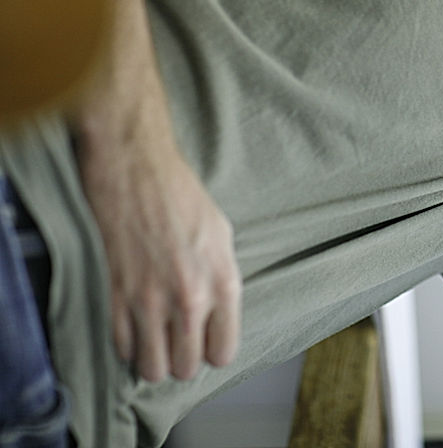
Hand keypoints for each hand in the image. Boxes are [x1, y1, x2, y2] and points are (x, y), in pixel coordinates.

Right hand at [73, 102, 241, 382]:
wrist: (137, 174)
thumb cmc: (183, 199)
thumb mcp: (223, 236)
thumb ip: (223, 281)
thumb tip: (219, 314)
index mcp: (223, 284)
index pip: (223, 352)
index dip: (213, 351)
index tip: (206, 341)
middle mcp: (188, 299)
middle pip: (185, 368)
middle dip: (183, 360)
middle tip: (180, 340)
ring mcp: (149, 301)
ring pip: (152, 369)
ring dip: (154, 360)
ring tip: (157, 341)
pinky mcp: (116, 296)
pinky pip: (121, 347)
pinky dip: (128, 345)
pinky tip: (135, 327)